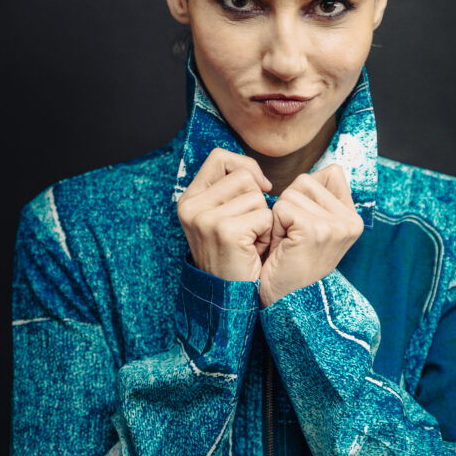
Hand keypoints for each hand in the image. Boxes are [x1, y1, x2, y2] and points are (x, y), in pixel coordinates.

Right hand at [177, 148, 272, 281]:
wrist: (229, 298)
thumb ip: (229, 190)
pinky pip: (264, 215)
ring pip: (256, 195)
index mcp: (188, 199)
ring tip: (250, 241)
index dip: (244, 166)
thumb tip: (258, 175)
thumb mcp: (222, 218)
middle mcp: (191, 206)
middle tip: (247, 229)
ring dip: (263, 218)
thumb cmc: (234, 256)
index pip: (219, 157)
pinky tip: (254, 251)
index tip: (259, 187)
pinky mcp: (225, 231)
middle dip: (256, 199)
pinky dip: (267, 233)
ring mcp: (205, 219)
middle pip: (242, 175)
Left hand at [259, 165, 363, 306]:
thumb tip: (328, 167)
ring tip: (288, 245)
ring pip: (290, 193)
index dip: (305, 196)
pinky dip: (274, 227)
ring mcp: (335, 225)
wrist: (284, 302)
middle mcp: (351, 221)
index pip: (329, 173)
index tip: (303, 227)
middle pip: (305, 181)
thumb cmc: (291, 264)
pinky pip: (281, 208)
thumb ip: (322, 198)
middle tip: (292, 240)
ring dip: (279, 218)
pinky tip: (283, 248)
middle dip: (288, 207)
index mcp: (353, 218)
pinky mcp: (315, 230)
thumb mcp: (315, 227)